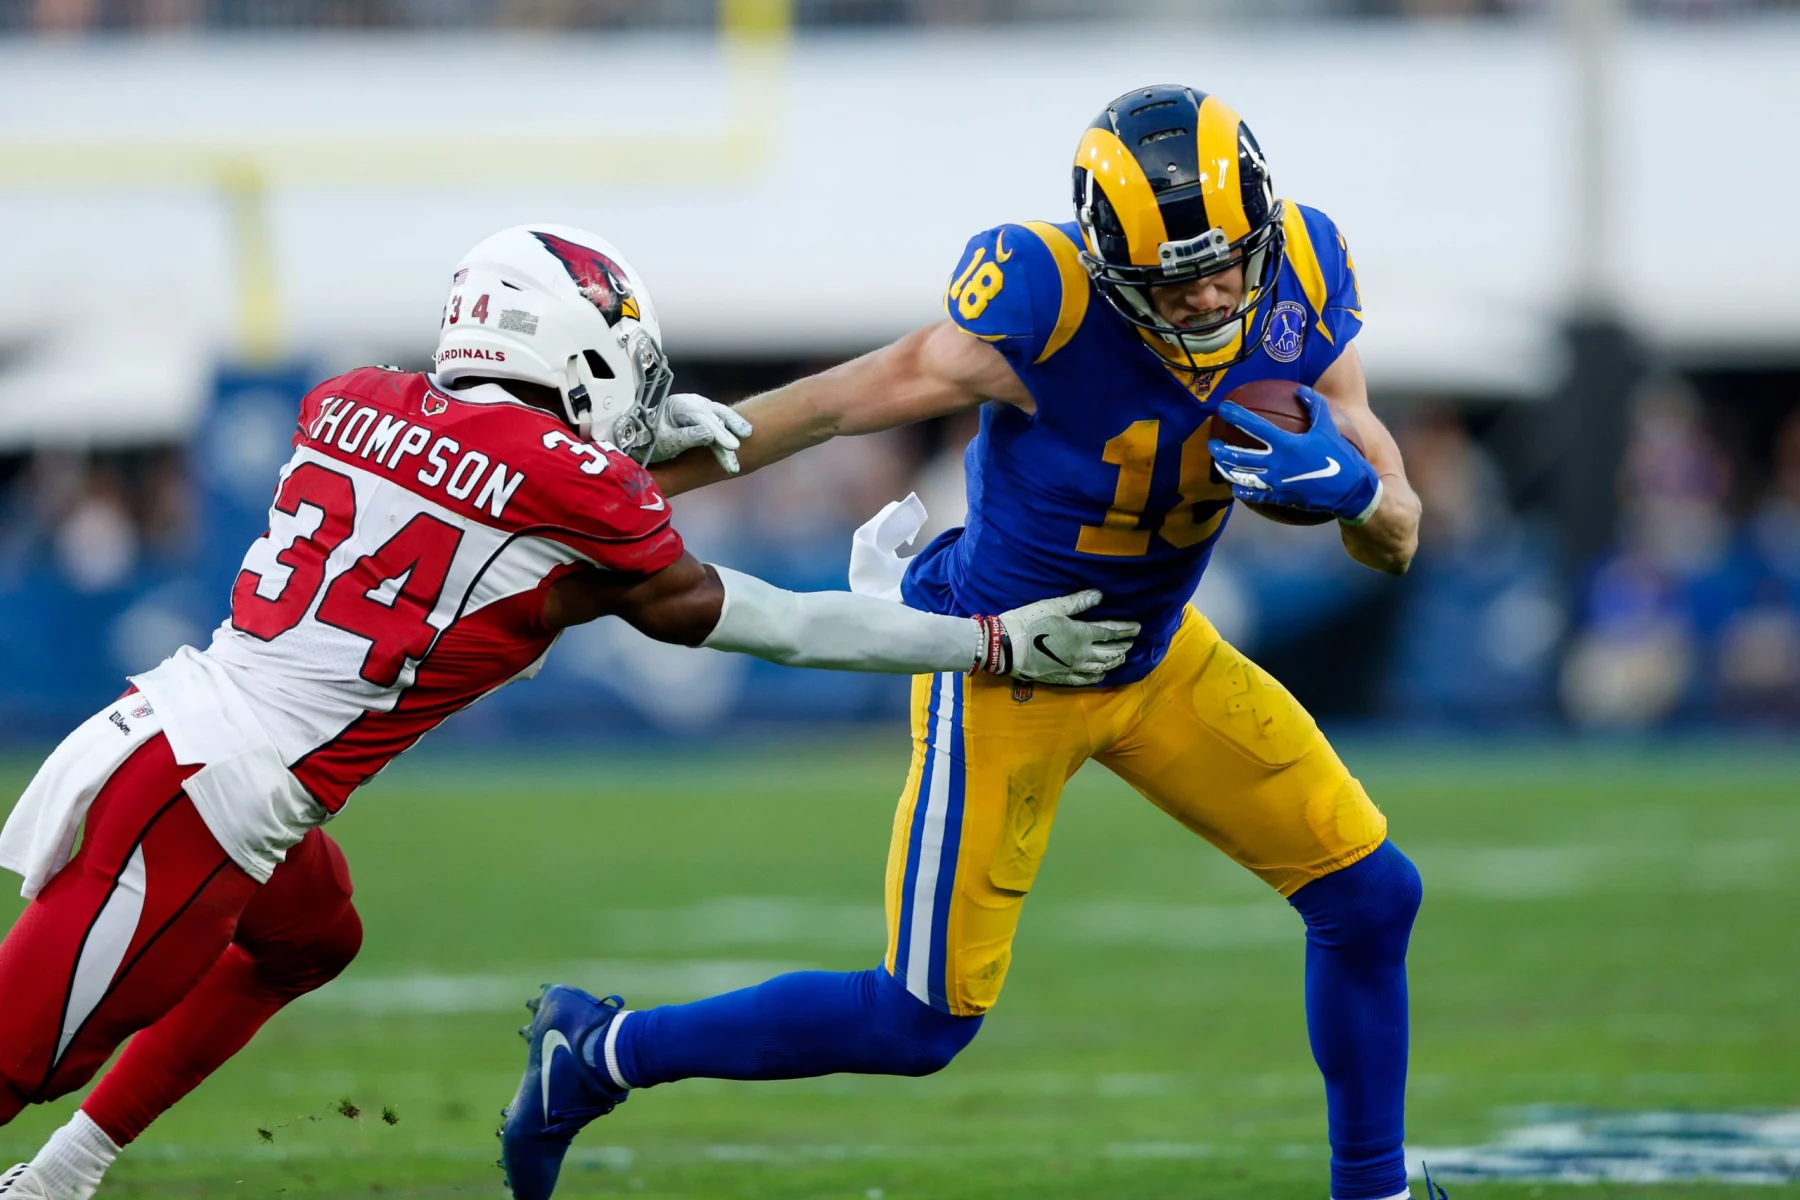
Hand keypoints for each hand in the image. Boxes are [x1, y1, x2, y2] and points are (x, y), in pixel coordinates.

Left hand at [648, 393, 753, 472]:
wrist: (644, 438)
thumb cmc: (650, 441)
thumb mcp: (666, 441)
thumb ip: (687, 437)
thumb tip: (709, 435)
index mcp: (677, 405)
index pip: (701, 418)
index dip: (718, 433)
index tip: (731, 446)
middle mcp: (691, 402)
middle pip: (714, 414)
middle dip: (729, 430)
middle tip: (738, 447)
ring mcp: (700, 408)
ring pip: (721, 414)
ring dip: (735, 425)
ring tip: (747, 434)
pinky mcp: (707, 416)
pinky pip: (721, 420)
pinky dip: (732, 428)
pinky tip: (744, 433)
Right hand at [978, 590, 1139, 685]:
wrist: (1007, 647)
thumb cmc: (1029, 622)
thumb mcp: (1054, 606)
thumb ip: (1079, 602)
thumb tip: (1099, 595)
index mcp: (1082, 634)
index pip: (1110, 632)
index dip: (1125, 629)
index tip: (1137, 627)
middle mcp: (1082, 654)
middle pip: (1110, 651)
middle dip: (1123, 646)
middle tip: (1131, 642)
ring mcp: (1073, 668)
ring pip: (1101, 667)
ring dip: (1114, 661)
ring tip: (1122, 657)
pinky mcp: (1062, 678)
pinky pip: (1085, 680)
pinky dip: (1098, 677)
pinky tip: (1102, 675)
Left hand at [1208, 386, 1382, 524]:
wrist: (1350, 489)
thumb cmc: (1340, 455)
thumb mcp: (1328, 426)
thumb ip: (1314, 406)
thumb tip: (1300, 390)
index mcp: (1286, 443)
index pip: (1253, 426)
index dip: (1235, 415)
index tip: (1222, 408)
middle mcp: (1276, 463)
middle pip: (1239, 455)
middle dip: (1220, 450)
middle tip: (1211, 443)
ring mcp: (1276, 483)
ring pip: (1241, 477)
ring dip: (1226, 470)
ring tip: (1218, 464)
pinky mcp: (1279, 497)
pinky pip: (1254, 495)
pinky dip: (1242, 491)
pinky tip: (1234, 488)